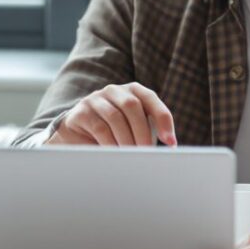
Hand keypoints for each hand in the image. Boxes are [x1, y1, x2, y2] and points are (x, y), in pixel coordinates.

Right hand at [45, 82, 176, 147]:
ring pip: (115, 117)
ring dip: (126, 140)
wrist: (79, 135)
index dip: (163, 119)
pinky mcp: (81, 112)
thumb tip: (168, 148)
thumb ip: (149, 132)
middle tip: (147, 153)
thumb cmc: (115, 132)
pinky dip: (111, 144)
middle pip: (131, 105)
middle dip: (142, 132)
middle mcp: (114, 90)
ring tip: (132, 157)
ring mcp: (95, 99)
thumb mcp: (135, 129)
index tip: (170, 142)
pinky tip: (116, 155)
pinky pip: (99, 127)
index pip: (150, 99)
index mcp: (132, 91)